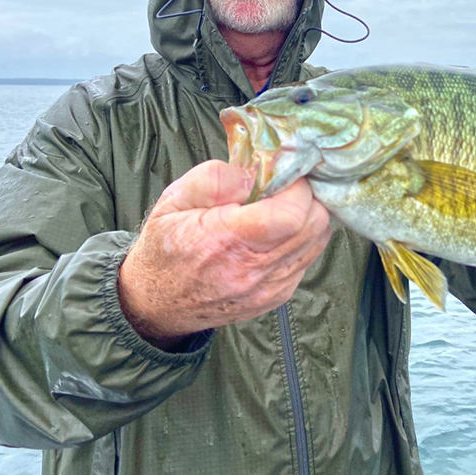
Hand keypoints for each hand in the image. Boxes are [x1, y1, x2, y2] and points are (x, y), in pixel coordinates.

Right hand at [118, 160, 331, 347]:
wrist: (157, 302)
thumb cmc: (166, 246)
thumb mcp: (175, 199)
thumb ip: (215, 179)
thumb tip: (256, 172)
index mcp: (228, 241)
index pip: (291, 213)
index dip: (296, 186)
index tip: (282, 174)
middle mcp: (254, 270)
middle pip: (314, 225)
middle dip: (307, 197)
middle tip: (284, 187)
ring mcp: (270, 287)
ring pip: (318, 241)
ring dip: (308, 217)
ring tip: (280, 207)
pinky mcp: (278, 296)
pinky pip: (308, 258)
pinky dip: (302, 238)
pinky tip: (276, 231)